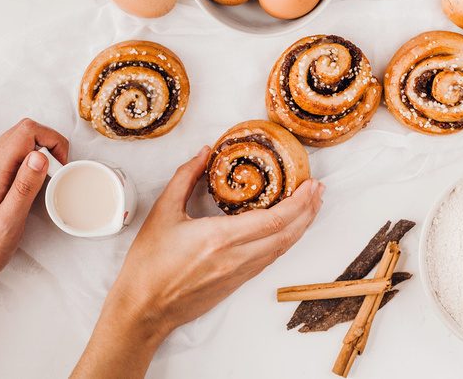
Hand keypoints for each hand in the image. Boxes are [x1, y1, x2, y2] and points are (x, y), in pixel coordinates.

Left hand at [0, 119, 68, 302]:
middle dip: (47, 142)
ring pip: (13, 140)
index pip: (27, 133)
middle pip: (21, 131)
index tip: (62, 163)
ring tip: (45, 177)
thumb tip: (40, 156)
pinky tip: (27, 183)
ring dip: (36, 150)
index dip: (52, 140)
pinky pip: (4, 155)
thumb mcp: (9, 222)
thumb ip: (25, 187)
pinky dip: (23, 160)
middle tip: (58, 168)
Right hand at [71, 146, 323, 378]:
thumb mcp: (162, 213)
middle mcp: (237, 257)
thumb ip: (184, 178)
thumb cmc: (148, 265)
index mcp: (220, 238)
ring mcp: (241, 273)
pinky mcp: (238, 282)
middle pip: (287, 233)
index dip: (299, 202)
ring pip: (283, 248)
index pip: (274, 219)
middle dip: (309, 210)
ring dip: (302, 226)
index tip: (311, 184)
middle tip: (319, 189)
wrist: (143, 311)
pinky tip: (290, 228)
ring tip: (312, 205)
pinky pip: (271, 258)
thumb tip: (204, 152)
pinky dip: (286, 240)